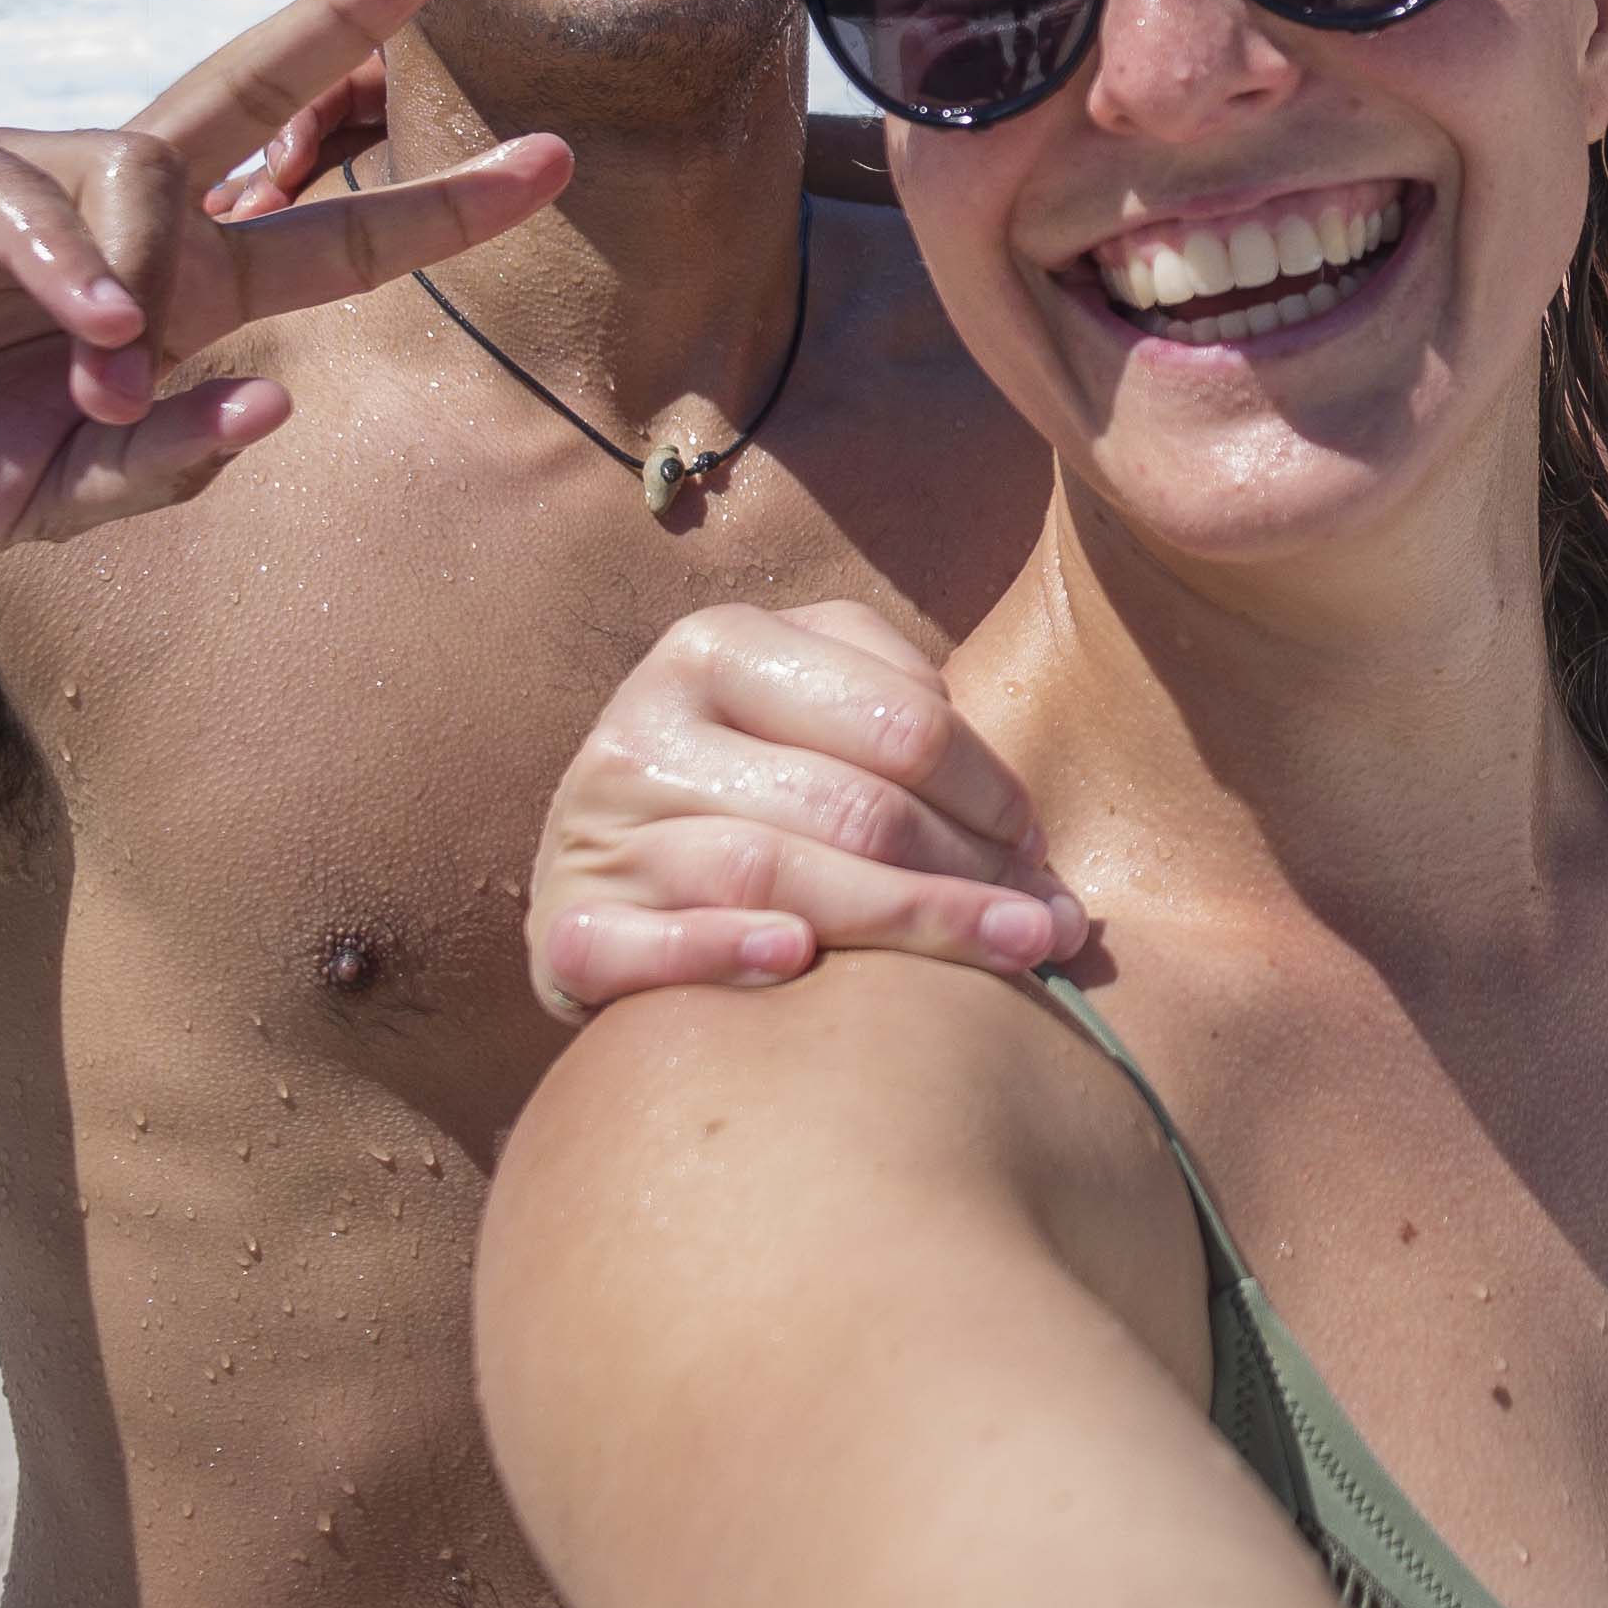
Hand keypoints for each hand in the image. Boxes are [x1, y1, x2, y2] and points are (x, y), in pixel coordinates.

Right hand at [0, 0, 571, 557]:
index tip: (553, 163)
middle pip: (256, 90)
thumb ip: (166, 459)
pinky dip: (59, 255)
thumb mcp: (55, 499)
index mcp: (174, 292)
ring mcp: (20, 176)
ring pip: (139, 171)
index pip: (333, 234)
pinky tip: (80, 325)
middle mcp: (116, 212)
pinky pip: (15, 185)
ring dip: (140, 279)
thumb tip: (276, 399)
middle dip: (347, 15)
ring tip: (99, 379)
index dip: (438, 205)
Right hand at [523, 601, 1085, 1017]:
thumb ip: (915, 728)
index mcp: (719, 645)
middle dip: (971, 870)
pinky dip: (717, 951)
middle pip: (850, 805)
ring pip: (770, 873)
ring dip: (906, 922)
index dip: (992, 790)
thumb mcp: (823, 712)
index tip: (1041, 845)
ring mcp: (596, 829)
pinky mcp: (560, 930)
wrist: (614, 871)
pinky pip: (638, 946)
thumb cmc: (764, 790)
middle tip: (1047, 925)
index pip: (900, 721)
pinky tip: (794, 963)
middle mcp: (644, 724)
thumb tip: (1033, 844)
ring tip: (1009, 956)